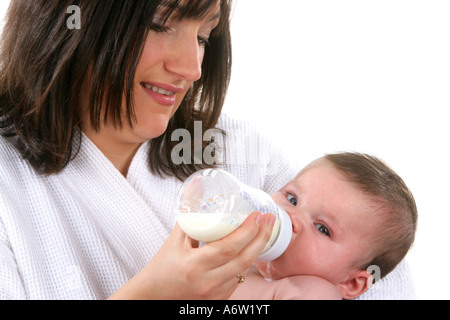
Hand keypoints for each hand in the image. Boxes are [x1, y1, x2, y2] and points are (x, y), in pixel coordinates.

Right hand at [109, 211, 275, 299]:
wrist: (153, 295)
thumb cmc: (161, 267)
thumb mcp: (174, 240)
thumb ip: (188, 214)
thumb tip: (196, 187)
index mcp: (194, 265)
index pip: (229, 247)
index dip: (247, 230)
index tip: (257, 215)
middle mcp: (207, 282)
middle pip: (244, 259)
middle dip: (261, 237)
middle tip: (270, 220)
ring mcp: (214, 293)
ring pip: (244, 270)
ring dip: (255, 250)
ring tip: (263, 232)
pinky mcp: (218, 299)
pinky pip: (237, 280)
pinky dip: (243, 264)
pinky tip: (248, 251)